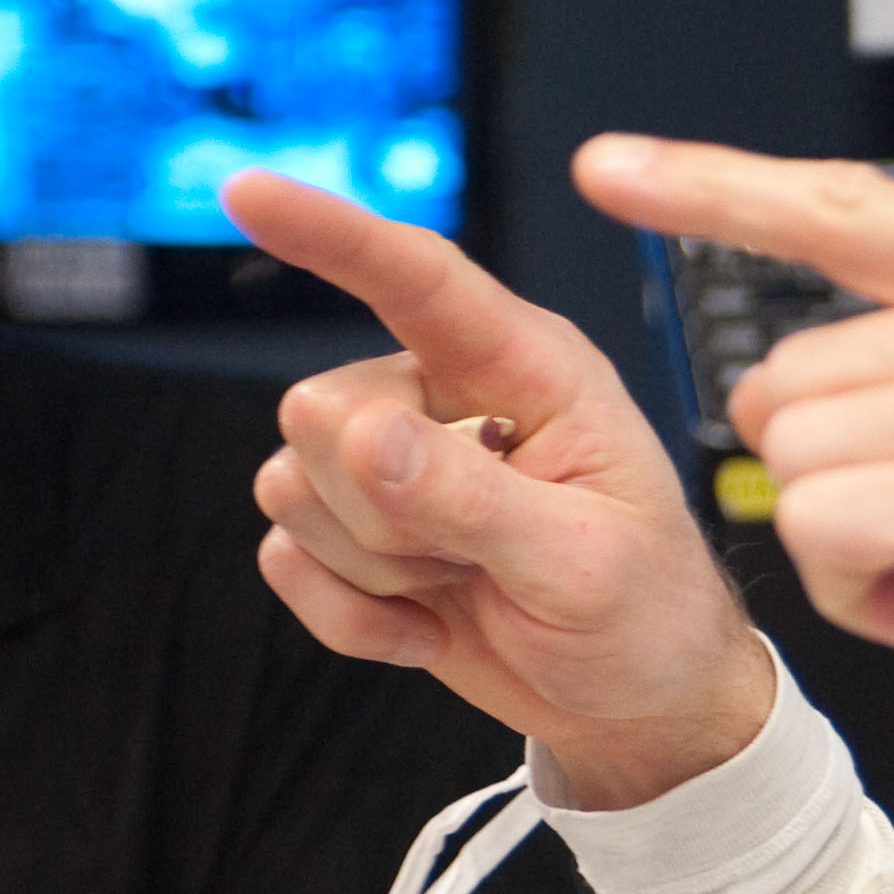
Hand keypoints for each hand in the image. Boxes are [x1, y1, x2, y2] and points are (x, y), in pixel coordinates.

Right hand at [230, 172, 770, 807]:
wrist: (637, 702)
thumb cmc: (646, 614)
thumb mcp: (584, 563)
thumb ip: (473, 498)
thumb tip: (365, 435)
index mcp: (530, 371)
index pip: (418, 279)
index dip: (332, 234)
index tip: (246, 191)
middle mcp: (449, 398)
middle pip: (323, 410)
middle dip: (389, 507)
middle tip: (485, 553)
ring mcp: (392, 465)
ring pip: (294, 486)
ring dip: (378, 564)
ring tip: (472, 581)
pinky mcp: (354, 532)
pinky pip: (285, 556)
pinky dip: (352, 615)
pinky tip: (431, 623)